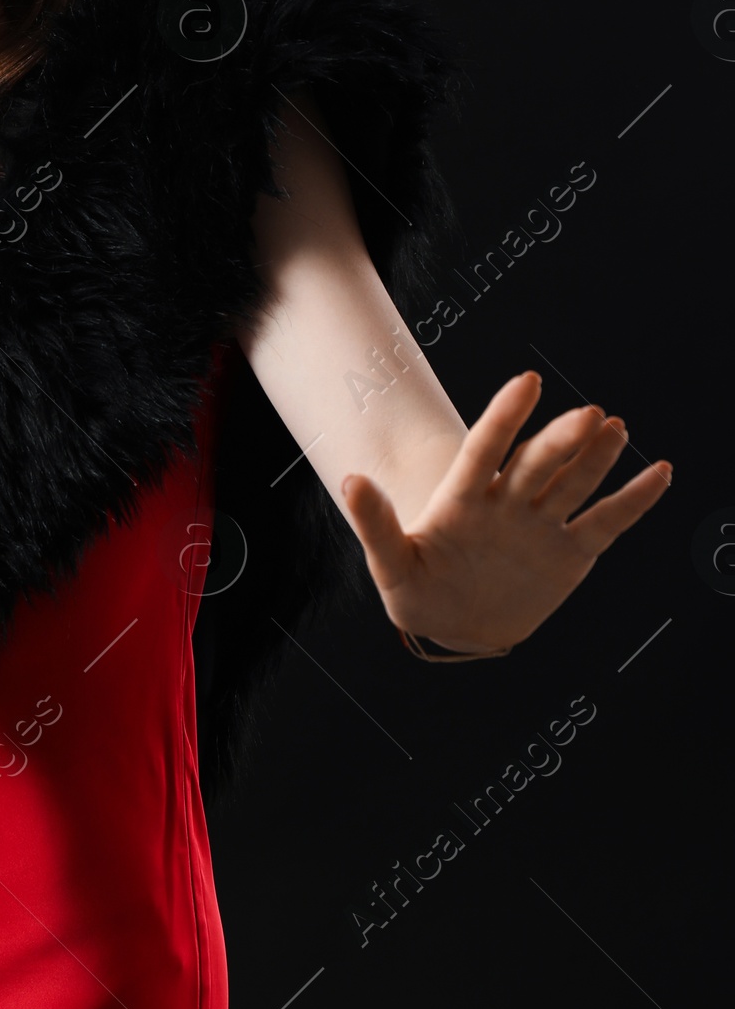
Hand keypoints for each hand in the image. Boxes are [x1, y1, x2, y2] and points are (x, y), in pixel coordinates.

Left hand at [339, 371, 671, 652]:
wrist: (453, 626)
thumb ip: (375, 524)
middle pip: (537, 462)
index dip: (504, 417)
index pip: (486, 448)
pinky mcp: (570, 553)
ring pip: (574, 482)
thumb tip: (350, 479)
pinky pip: (607, 522)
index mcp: (463, 499)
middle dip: (561, 438)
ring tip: (615, 429)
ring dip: (596, 456)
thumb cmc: (416, 591)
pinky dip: (634, 499)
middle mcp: (508, 502)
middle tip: (588, 414)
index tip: (526, 382)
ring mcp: (541, 525)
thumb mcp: (390, 564)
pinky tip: (658, 472)